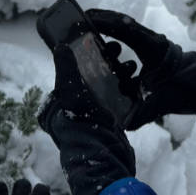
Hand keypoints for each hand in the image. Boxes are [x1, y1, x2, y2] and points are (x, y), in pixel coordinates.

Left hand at [38, 45, 134, 194]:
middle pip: (93, 72)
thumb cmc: (81, 122)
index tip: (102, 41)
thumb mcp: (70, 91)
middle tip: (119, 50)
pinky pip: (117, 96)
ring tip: (131, 64)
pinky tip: (135, 79)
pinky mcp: (108, 118)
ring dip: (119, 71)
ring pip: (107, 83)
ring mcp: (93, 111)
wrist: (102, 153)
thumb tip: (60, 46)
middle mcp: (77, 103)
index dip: (88, 51)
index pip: (76, 65)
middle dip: (107, 59)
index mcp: (64, 95)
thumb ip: (66, 69)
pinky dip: (125, 86)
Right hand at [86, 9, 195, 128]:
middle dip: (102, 19)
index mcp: (154, 47)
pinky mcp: (152, 46)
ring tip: (89, 29)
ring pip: (126, 27)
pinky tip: (104, 43)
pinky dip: (116, 33)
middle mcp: (152, 39)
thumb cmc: (187, 89)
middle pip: (123, 22)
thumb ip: (143, 112)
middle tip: (82, 19)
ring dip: (109, 26)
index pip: (126, 28)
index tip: (87, 18)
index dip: (106, 22)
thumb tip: (123, 123)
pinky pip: (130, 35)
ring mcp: (152, 41)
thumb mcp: (164, 102)